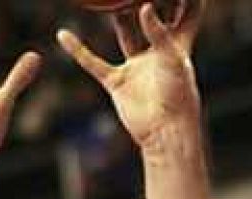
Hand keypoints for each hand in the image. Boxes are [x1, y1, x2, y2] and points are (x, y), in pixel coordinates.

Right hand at [57, 2, 203, 152]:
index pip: (188, 13)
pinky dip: (77, 50)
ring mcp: (137, 67)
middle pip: (153, 20)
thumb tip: (144, 8)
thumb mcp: (172, 58)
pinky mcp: (118, 82)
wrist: (164, 132)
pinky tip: (63, 34)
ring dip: (118, 18)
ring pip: (125, 35)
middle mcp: (157, 54)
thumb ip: (157, 32)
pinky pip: (93, 62)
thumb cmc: (178, 97)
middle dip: (146, 2)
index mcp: (179, 46)